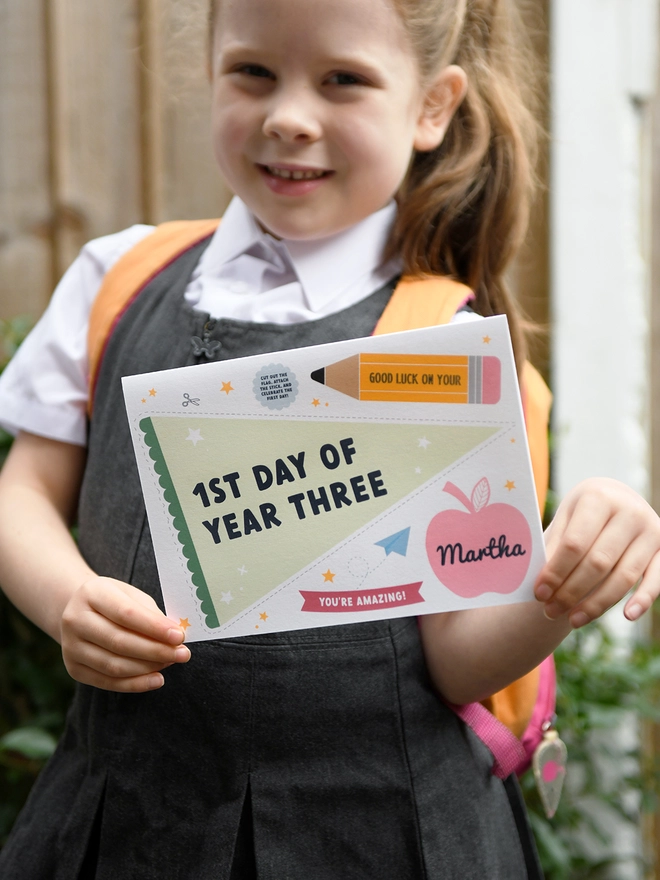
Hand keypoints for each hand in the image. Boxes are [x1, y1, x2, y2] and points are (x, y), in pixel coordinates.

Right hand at [60, 577, 189, 691]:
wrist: (79, 611)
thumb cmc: (114, 601)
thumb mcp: (131, 596)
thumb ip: (150, 614)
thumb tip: (174, 637)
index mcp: (91, 593)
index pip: (126, 614)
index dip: (154, 627)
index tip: (179, 636)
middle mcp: (75, 620)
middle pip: (119, 641)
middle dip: (156, 650)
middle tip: (182, 654)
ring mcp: (71, 646)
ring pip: (114, 665)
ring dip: (148, 667)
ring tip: (171, 662)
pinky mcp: (74, 669)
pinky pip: (108, 682)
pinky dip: (135, 684)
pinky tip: (156, 679)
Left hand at [535, 478, 659, 627]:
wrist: (618, 500)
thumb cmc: (584, 514)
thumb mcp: (567, 518)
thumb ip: (555, 546)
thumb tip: (541, 585)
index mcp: (598, 498)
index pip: (574, 544)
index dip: (555, 572)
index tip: (539, 593)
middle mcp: (630, 511)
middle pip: (598, 562)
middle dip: (571, 591)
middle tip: (550, 610)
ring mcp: (652, 530)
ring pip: (623, 577)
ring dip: (596, 604)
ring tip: (572, 620)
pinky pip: (655, 580)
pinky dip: (642, 600)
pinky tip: (627, 616)